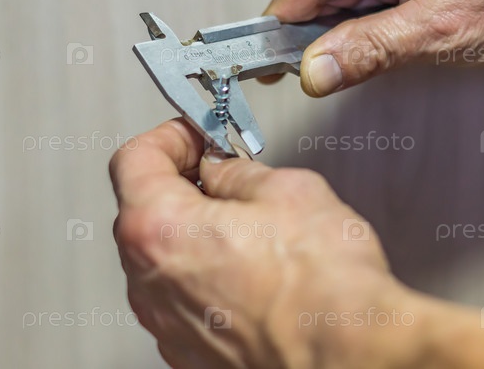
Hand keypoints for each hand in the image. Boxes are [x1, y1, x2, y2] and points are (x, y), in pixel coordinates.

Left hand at [109, 119, 430, 368]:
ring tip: (245, 226)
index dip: (169, 138)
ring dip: (192, 233)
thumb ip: (238, 173)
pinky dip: (204, 277)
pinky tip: (249, 270)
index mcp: (160, 229)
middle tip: (223, 174)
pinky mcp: (189, 353)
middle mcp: (149, 282)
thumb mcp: (288, 191)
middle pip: (142, 210)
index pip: (134, 160)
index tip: (196, 137)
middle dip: (181, 184)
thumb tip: (224, 172)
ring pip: (163, 259)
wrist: (349, 359)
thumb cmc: (324, 289)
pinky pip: (182, 299)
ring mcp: (166, 325)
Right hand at [264, 0, 483, 95]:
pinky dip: (362, 21)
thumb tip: (315, 68)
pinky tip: (381, 39)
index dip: (279, 22)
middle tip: (310, 72)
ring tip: (366, 57)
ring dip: (341, 29)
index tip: (260, 58)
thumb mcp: (444, 32)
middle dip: (312, 30)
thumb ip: (371, 50)